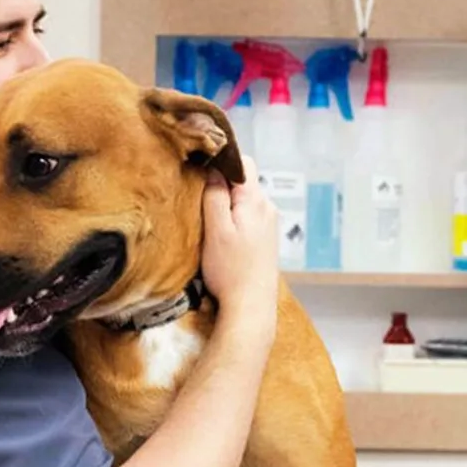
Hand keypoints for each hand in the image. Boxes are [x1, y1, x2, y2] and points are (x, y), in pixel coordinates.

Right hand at [201, 154, 277, 325]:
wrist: (251, 307)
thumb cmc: (230, 271)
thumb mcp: (216, 230)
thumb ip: (215, 196)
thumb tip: (213, 168)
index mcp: (256, 201)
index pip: (243, 162)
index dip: (221, 160)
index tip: (200, 168)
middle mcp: (267, 208)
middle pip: (243, 180)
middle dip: (221, 183)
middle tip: (198, 197)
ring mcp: (269, 224)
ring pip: (244, 200)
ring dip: (227, 203)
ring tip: (209, 219)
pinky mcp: (266, 239)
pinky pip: (248, 216)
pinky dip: (233, 218)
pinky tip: (222, 234)